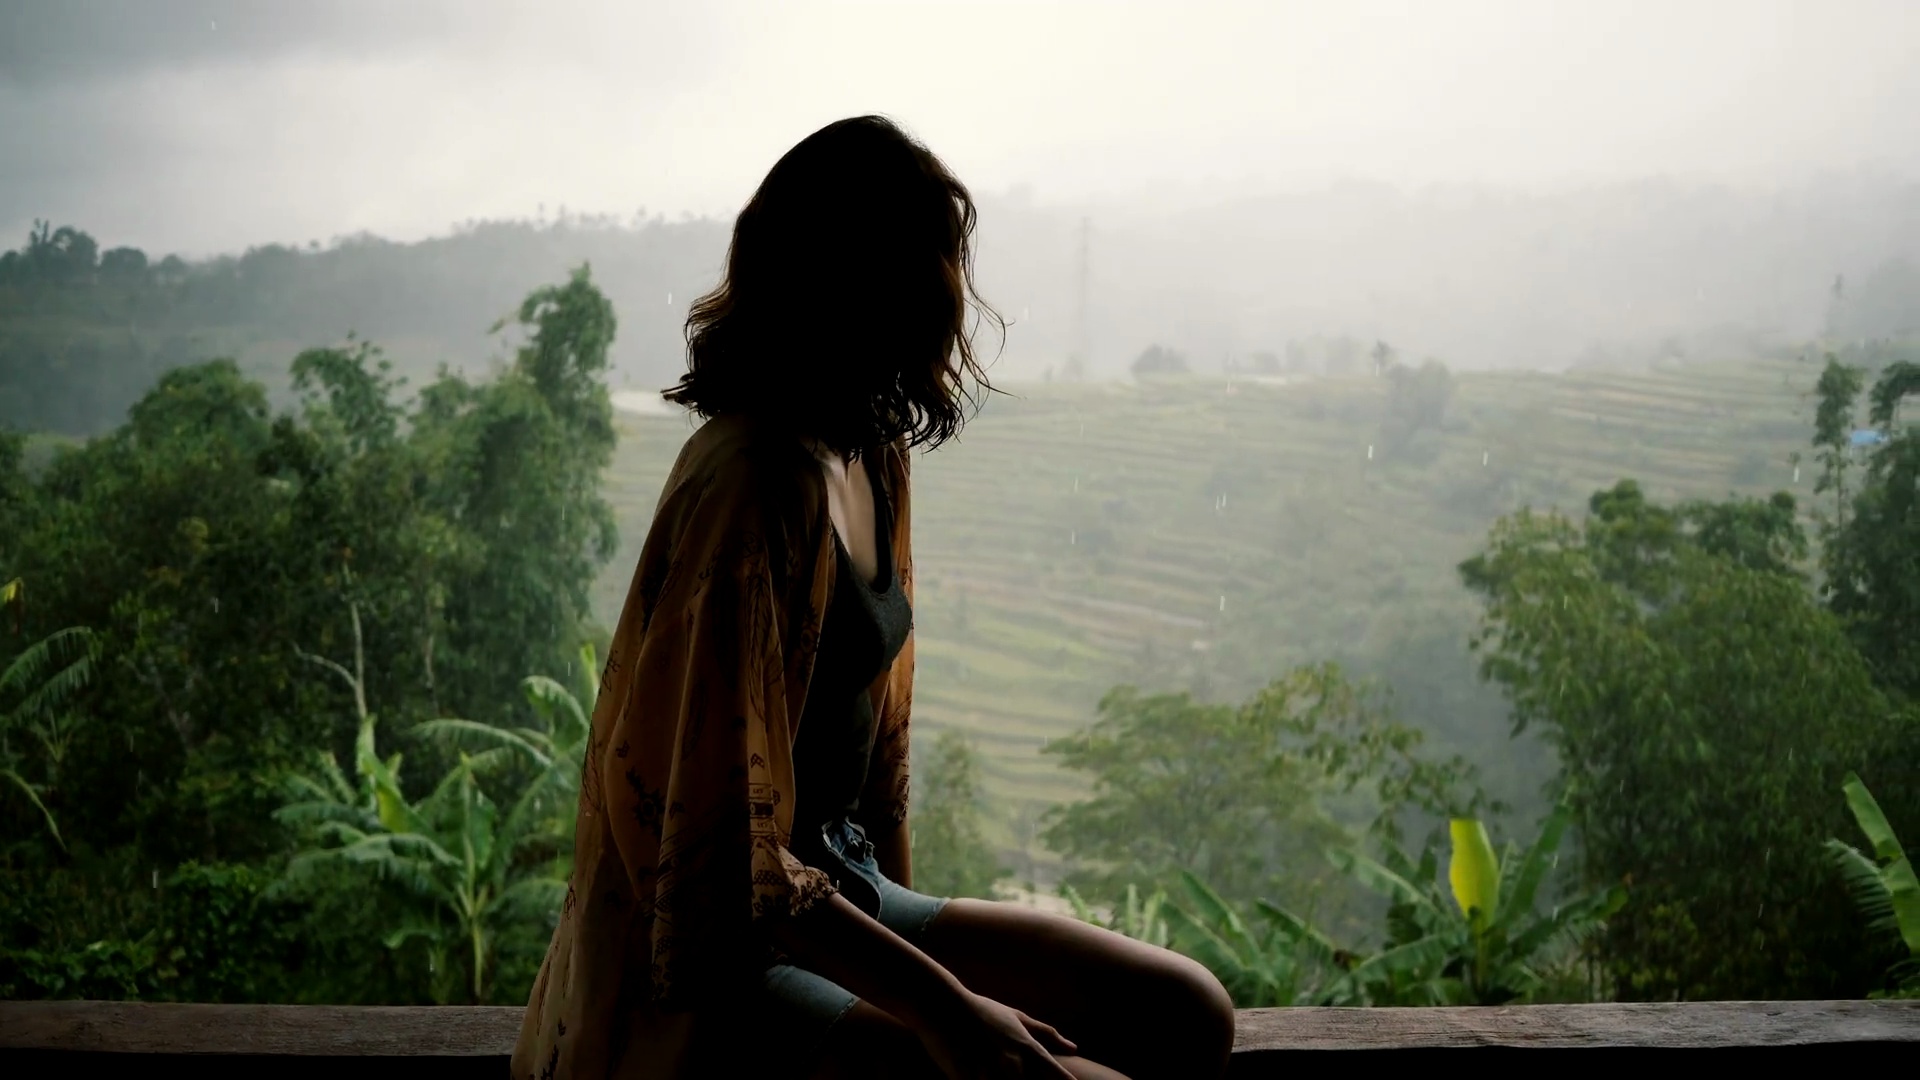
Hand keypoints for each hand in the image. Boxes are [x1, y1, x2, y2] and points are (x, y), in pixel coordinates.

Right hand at [915, 990, 1079, 1078]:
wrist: (941, 1004)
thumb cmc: (980, 1010)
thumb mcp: (1015, 1017)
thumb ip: (1046, 1034)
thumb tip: (1074, 1048)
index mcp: (1025, 1046)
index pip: (1054, 1073)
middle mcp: (1010, 1060)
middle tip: (1023, 1078)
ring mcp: (988, 1070)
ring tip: (995, 1076)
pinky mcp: (965, 1077)